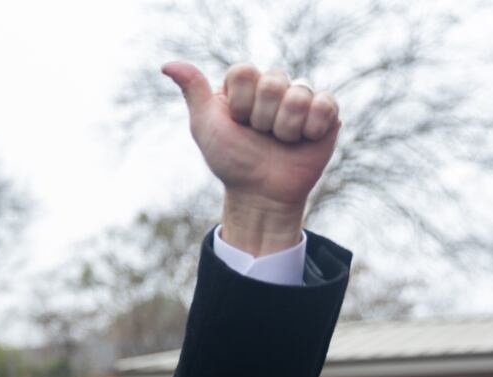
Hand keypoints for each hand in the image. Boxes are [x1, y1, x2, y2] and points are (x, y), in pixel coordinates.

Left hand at [164, 62, 339, 255]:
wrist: (261, 194)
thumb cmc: (231, 161)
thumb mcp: (205, 126)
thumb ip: (193, 91)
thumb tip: (167, 65)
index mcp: (244, 85)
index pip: (243, 71)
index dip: (239, 103)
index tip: (236, 123)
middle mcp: (273, 86)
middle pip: (273, 81)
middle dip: (262, 118)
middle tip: (260, 136)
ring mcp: (300, 97)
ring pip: (299, 94)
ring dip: (285, 127)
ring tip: (280, 141)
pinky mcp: (325, 112)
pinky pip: (325, 103)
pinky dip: (311, 128)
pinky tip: (303, 140)